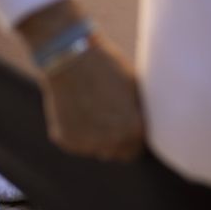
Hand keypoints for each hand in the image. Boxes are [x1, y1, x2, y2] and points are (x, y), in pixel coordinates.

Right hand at [41, 35, 145, 160]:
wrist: (70, 56)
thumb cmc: (108, 66)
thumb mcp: (135, 87)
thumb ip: (140, 113)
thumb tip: (145, 125)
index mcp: (133, 131)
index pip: (137, 148)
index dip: (133, 134)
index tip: (127, 121)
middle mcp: (110, 143)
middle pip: (117, 153)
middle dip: (116, 140)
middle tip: (109, 116)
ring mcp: (86, 144)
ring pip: (96, 148)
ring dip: (97, 137)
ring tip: (93, 108)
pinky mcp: (65, 140)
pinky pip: (77, 142)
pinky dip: (77, 130)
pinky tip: (77, 108)